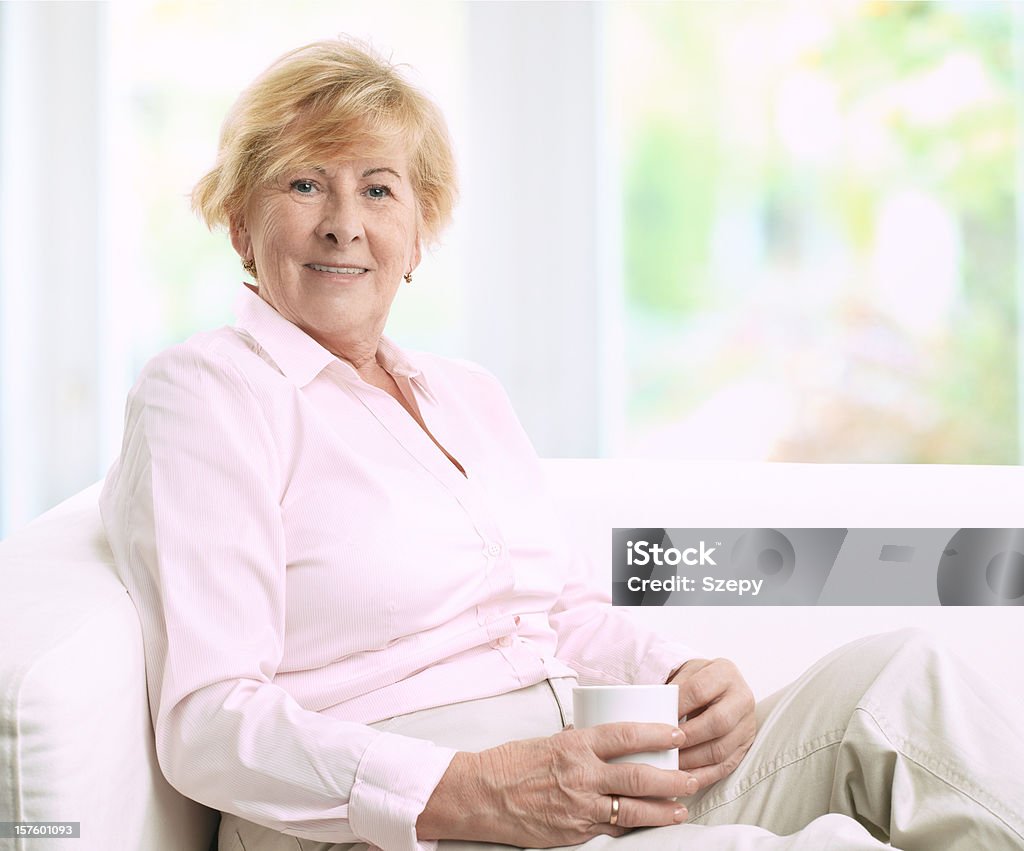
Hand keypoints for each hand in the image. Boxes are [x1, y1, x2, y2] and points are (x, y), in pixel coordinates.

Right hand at [417, 722, 696, 845]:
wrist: (480, 795)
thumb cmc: (511, 763)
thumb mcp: (549, 741)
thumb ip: (582, 743)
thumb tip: (610, 740)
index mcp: (574, 745)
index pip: (625, 735)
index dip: (657, 733)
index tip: (679, 732)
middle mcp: (581, 775)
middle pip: (638, 777)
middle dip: (673, 778)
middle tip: (695, 776)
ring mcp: (578, 808)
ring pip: (632, 810)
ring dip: (663, 810)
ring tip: (683, 808)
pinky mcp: (574, 832)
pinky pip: (611, 830)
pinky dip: (633, 827)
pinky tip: (650, 825)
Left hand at [668, 658, 756, 789]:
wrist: (717, 688)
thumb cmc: (695, 683)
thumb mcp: (685, 675)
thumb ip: (671, 690)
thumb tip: (647, 715)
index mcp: (724, 673)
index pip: (699, 690)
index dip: (677, 707)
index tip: (658, 720)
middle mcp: (742, 698)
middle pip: (717, 723)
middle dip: (687, 738)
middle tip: (664, 746)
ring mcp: (747, 725)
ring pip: (721, 750)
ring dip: (693, 761)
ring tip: (670, 767)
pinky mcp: (746, 747)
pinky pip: (726, 767)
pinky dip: (703, 776)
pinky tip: (684, 779)